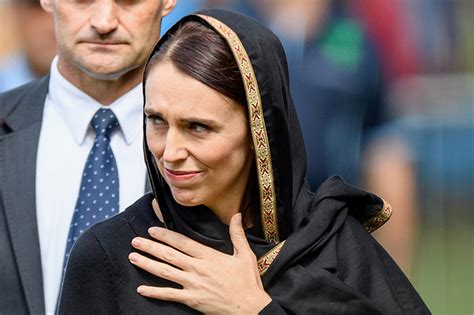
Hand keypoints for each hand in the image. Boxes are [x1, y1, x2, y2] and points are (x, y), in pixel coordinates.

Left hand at [128, 213, 271, 313]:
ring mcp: (193, 285)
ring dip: (147, 264)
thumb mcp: (245, 255)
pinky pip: (169, 295)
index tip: (152, 230)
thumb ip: (237, 234)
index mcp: (209, 256)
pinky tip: (141, 289)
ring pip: (165, 272)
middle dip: (150, 247)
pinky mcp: (192, 300)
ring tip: (133, 257)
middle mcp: (198, 269)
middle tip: (135, 241)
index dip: (166, 235)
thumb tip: (238, 215)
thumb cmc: (247, 282)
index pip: (182, 242)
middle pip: (169, 255)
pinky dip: (154, 292)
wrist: (250, 308)